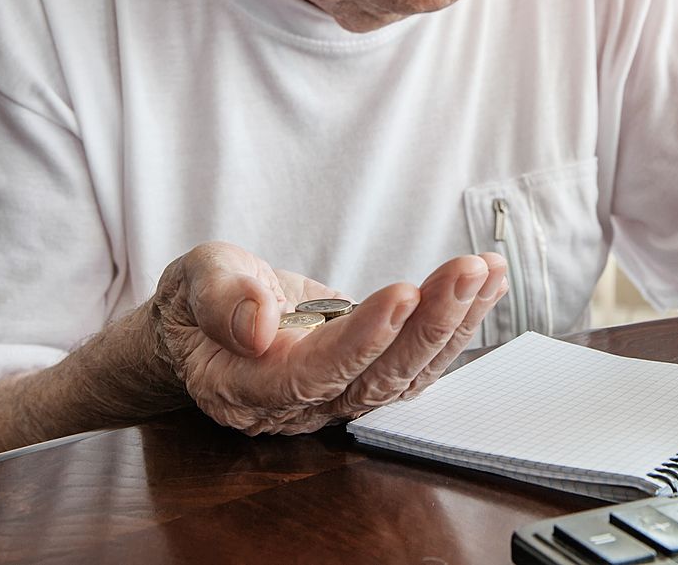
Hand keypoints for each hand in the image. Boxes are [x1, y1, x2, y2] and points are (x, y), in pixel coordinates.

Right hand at [148, 242, 506, 433]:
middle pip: (375, 379)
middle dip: (428, 324)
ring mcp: (339, 396)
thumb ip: (220, 298)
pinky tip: (485, 282)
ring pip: (407, 373)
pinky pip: (419, 359)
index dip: (361, 340)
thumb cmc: (198, 301)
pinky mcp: (369, 376)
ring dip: (454, 321)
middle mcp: (299, 407)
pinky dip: (457, 321)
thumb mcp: (193, 279)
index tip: (402, 293)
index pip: (312, 376)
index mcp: (246, 389)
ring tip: (484, 270)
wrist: (208, 324)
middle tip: (465, 271)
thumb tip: (258, 325)